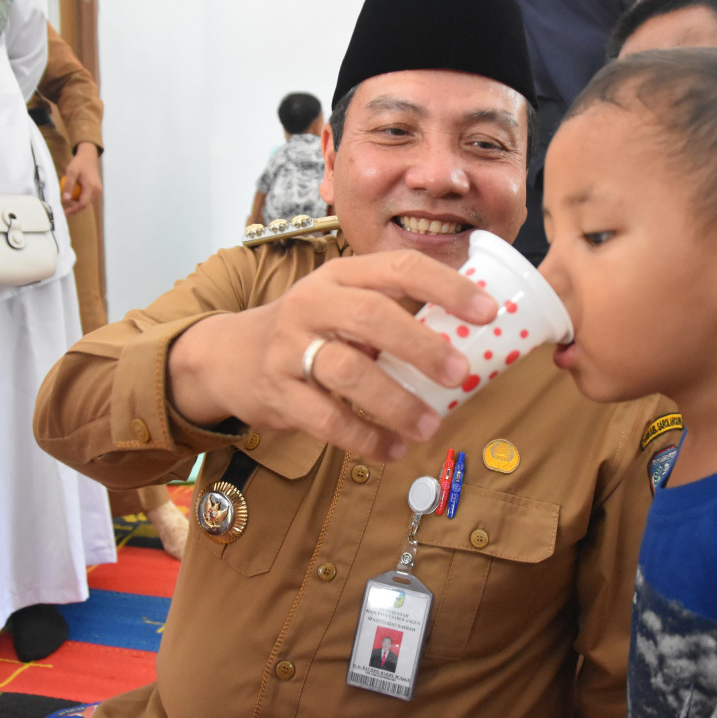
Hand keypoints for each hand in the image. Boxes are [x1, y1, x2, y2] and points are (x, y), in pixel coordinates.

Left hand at [61, 142, 100, 214]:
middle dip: (74, 205)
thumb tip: (64, 199)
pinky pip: (87, 197)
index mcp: (91, 187)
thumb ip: (68, 186)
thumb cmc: (79, 164)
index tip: (65, 212)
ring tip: (69, 192)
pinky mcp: (97, 190)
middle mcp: (97, 190)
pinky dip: (80, 197)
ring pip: (86, 202)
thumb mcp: (71, 172)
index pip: (83, 204)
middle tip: (64, 197)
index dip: (73, 209)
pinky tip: (74, 191)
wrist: (88, 157)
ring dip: (77, 201)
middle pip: (85, 204)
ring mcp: (98, 191)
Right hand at [167, 250, 497, 461]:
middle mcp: (313, 303)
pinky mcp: (277, 391)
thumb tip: (474, 334)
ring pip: (348, 371)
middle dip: (421, 345)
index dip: (447, 287)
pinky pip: (325, 418)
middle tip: (460, 374)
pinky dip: (364, 438)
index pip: (399, 267)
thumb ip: (394, 311)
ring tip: (431, 426)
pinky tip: (393, 450)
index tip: (489, 313)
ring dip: (396, 402)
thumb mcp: (342, 302)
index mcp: (341, 275)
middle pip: (371, 315)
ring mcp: (290, 347)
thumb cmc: (310, 330)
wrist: (228, 356)